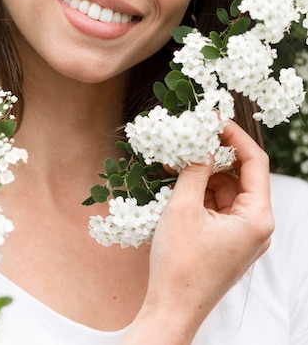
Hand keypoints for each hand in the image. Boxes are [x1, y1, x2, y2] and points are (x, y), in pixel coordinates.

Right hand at [121, 121, 273, 344]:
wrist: (171, 308)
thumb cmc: (179, 264)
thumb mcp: (184, 208)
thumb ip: (195, 169)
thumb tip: (201, 141)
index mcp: (257, 218)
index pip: (255, 163)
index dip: (235, 136)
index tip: (215, 120)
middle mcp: (257, 225)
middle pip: (241, 175)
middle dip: (215, 155)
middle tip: (191, 137)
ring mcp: (243, 234)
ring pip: (227, 189)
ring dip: (203, 173)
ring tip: (176, 161)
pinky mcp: (228, 240)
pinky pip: (218, 205)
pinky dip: (200, 191)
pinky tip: (178, 182)